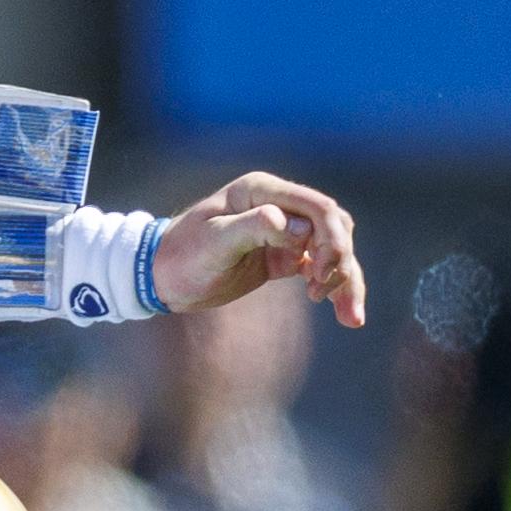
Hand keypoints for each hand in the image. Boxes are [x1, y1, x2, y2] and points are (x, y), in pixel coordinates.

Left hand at [153, 171, 365, 326]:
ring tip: (351, 318)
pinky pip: (320, 269)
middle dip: (341, 261)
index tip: (320, 273)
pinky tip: (346, 315)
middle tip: (324, 293)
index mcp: (263, 191)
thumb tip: (296, 226)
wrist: (160, 277)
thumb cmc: (181, 255)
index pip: (317, 207)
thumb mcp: (214, 242)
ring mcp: (284, 232)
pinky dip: (335, 288)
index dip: (330, 238)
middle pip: (334, 227)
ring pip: (333, 250)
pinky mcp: (282, 257)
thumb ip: (254, 228)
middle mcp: (279, 206)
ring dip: (346, 280)